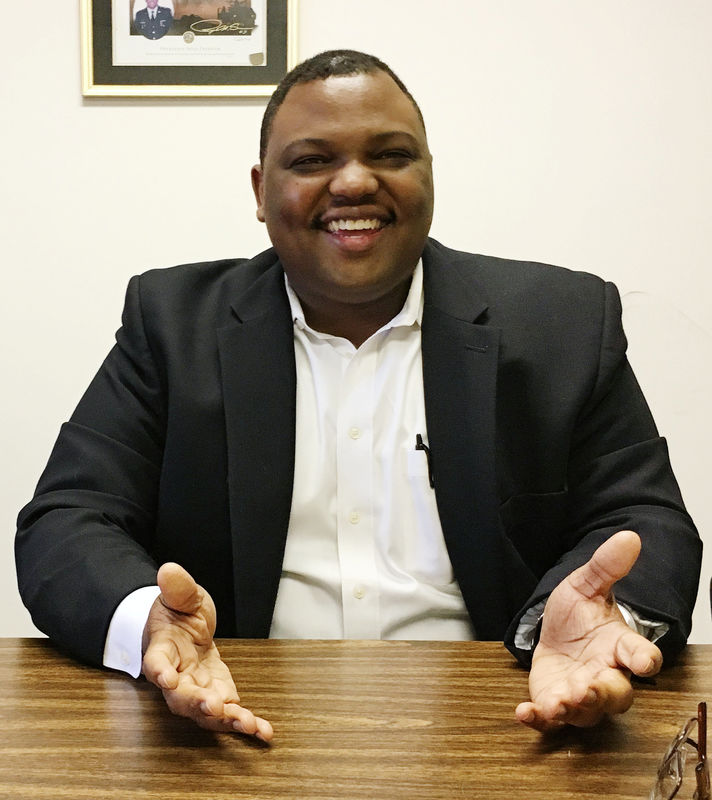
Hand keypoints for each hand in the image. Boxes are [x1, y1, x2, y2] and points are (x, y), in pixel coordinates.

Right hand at [141, 562, 272, 740]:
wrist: (184, 624)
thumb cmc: (177, 611)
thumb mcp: (179, 594)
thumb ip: (177, 586)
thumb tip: (168, 570)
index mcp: (162, 648)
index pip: (155, 662)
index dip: (160, 671)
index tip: (167, 678)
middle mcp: (176, 675)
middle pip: (180, 696)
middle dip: (197, 704)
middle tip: (214, 707)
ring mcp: (197, 688)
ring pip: (205, 711)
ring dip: (225, 720)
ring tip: (247, 724)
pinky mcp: (218, 693)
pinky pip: (230, 711)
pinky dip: (246, 723)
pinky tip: (264, 732)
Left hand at [515, 530, 661, 731]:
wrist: (556, 633)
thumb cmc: (579, 614)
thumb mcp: (586, 584)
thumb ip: (606, 565)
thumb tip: (629, 537)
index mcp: (619, 646)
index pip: (640, 654)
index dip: (645, 658)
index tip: (645, 661)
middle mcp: (605, 675)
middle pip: (616, 694)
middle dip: (603, 694)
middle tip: (588, 688)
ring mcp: (580, 693)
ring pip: (586, 712)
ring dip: (572, 709)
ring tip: (558, 702)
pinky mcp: (555, 702)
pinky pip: (550, 720)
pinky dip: (538, 719)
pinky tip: (523, 712)